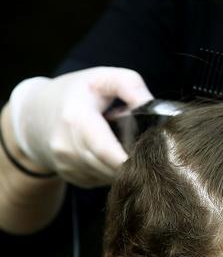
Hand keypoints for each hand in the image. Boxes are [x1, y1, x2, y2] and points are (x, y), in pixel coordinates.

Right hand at [9, 67, 152, 186]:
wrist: (35, 112)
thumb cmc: (77, 91)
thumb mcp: (104, 77)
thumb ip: (132, 87)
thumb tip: (154, 111)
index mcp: (75, 119)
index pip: (105, 150)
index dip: (129, 158)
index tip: (149, 154)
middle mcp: (66, 146)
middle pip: (108, 166)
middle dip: (132, 161)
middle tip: (147, 146)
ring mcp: (65, 164)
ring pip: (106, 176)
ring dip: (122, 165)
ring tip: (126, 142)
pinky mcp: (70, 176)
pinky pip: (99, 180)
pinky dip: (111, 169)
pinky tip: (113, 152)